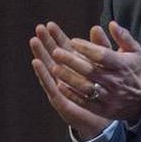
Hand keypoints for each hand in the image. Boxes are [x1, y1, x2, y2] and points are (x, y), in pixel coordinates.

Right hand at [29, 22, 112, 140]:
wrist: (107, 117)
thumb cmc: (105, 91)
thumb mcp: (106, 66)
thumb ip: (102, 48)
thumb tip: (96, 27)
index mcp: (77, 67)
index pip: (64, 48)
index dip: (57, 36)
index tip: (50, 24)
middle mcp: (66, 76)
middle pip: (53, 55)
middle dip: (45, 41)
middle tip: (38, 27)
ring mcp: (62, 87)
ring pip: (48, 68)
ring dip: (40, 54)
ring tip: (33, 41)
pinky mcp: (61, 99)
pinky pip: (50, 85)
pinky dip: (43, 74)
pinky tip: (37, 63)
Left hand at [47, 21, 140, 123]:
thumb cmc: (135, 71)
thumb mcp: (135, 52)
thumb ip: (123, 37)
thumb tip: (111, 24)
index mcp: (123, 65)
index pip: (102, 55)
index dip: (87, 48)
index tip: (73, 41)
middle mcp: (116, 81)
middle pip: (90, 70)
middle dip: (72, 61)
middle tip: (56, 51)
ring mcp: (110, 97)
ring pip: (86, 87)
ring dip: (68, 78)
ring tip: (54, 68)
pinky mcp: (104, 109)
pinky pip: (85, 102)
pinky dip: (72, 94)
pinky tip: (60, 85)